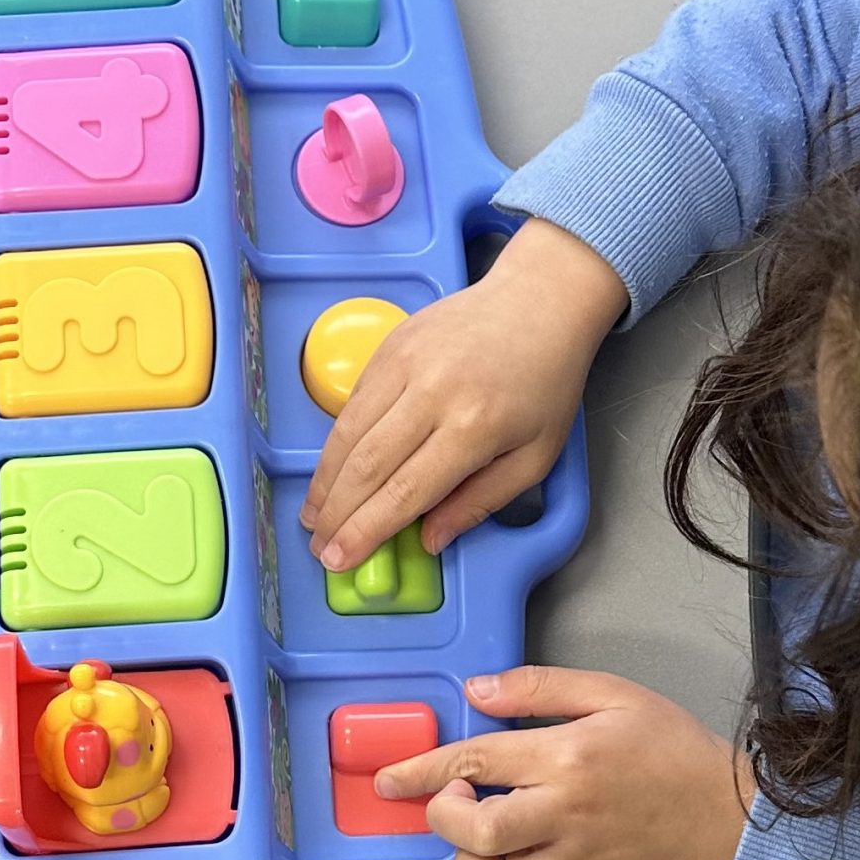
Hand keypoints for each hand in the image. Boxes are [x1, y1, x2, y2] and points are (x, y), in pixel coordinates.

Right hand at [298, 217, 626, 574]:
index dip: (365, 531)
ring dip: (325, 480)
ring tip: (313, 514)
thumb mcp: (535, 456)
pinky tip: (333, 470)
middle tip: (318, 545)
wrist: (541, 301)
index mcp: (473, 427)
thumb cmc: (546, 382)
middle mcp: (432, 392)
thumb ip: (481, 502)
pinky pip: (353, 401)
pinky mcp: (390, 344)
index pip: (404, 492)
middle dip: (336, 514)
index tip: (339, 558)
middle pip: (366, 466)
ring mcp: (405, 363)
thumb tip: (430, 540)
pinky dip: (337, 441)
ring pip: (348, 433)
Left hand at [374, 666, 750, 859]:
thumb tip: (476, 690)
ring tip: (479, 845)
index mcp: (565, 759)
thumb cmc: (667, 746)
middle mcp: (566, 815)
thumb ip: (537, 688)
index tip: (390, 779)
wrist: (724, 805)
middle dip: (443, 819)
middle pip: (480, 832)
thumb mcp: (609, 692)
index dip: (420, 771)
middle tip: (451, 804)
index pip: (474, 762)